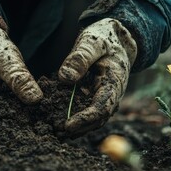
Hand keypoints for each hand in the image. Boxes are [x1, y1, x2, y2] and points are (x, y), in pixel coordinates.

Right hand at [0, 27, 42, 153]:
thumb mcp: (6, 59)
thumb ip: (19, 78)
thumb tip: (36, 98)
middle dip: (2, 145)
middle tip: (18, 161)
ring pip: (3, 127)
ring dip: (15, 138)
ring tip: (33, 154)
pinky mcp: (5, 107)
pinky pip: (14, 119)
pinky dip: (25, 126)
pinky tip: (41, 135)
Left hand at [58, 18, 136, 135]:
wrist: (115, 40)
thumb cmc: (103, 38)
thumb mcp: (92, 41)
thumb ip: (80, 57)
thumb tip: (65, 78)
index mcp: (114, 82)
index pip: (102, 108)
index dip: (85, 119)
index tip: (67, 125)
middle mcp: (113, 95)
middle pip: (98, 119)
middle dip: (78, 128)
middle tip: (56, 132)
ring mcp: (106, 98)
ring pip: (93, 120)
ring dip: (77, 129)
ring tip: (55, 132)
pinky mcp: (97, 98)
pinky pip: (88, 113)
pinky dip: (76, 120)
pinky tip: (58, 123)